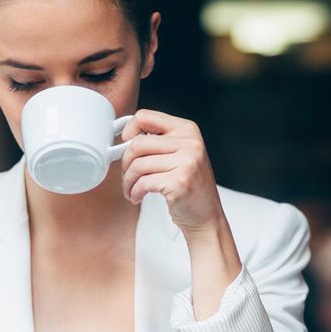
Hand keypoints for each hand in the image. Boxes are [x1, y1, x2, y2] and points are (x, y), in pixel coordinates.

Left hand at [119, 109, 225, 237]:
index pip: (145, 116)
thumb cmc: (189, 186)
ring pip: (138, 165)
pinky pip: (143, 183)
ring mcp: (187, 162)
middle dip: (125, 163)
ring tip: (132, 189)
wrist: (206, 215)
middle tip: (127, 175)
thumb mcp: (180, 154)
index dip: (128, 131)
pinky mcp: (179, 182)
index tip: (125, 145)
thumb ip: (158, 141)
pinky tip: (137, 197)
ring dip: (128, 181)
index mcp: (187, 129)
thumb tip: (124, 137)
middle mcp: (190, 143)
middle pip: (138, 143)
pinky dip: (134, 192)